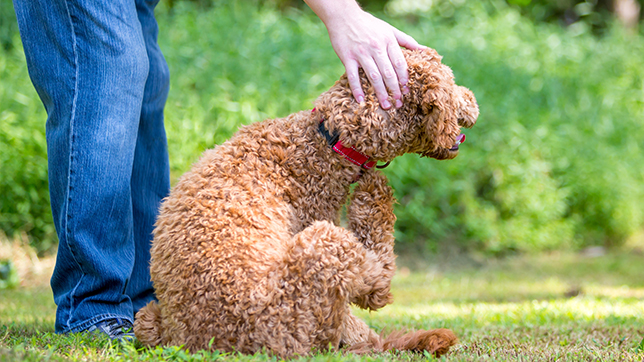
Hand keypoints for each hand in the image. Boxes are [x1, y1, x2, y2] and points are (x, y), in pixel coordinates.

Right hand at [305, 1, 425, 108]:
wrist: (344, 16)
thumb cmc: (368, 24)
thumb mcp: (389, 30)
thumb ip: (406, 41)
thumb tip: (424, 50)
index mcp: (388, 41)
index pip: (399, 63)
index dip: (404, 78)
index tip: (407, 91)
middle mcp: (376, 47)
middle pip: (388, 73)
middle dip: (394, 90)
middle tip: (399, 103)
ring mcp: (361, 53)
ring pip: (373, 76)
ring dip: (380, 93)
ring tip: (386, 105)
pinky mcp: (347, 57)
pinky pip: (353, 76)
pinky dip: (357, 89)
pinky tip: (361, 100)